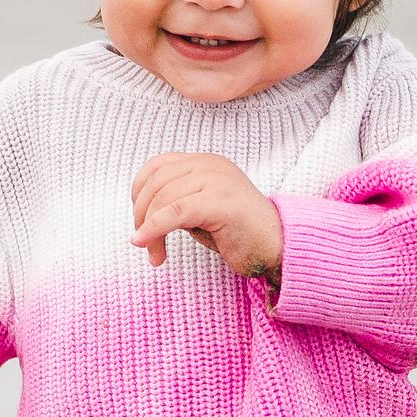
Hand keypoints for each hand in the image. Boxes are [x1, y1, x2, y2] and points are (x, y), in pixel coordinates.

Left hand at [130, 153, 283, 282]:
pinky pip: (175, 212)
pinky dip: (154, 228)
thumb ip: (176, 201)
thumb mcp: (200, 210)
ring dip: (149, 229)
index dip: (139, 192)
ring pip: (163, 199)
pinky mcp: (220, 202)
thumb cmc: (238, 233)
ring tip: (154, 254)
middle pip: (156, 183)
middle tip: (143, 244)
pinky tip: (145, 244)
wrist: (278, 246)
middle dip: (141, 216)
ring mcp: (217, 180)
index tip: (139, 220)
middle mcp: (210, 165)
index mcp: (205, 162)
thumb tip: (142, 211)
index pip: (157, 166)